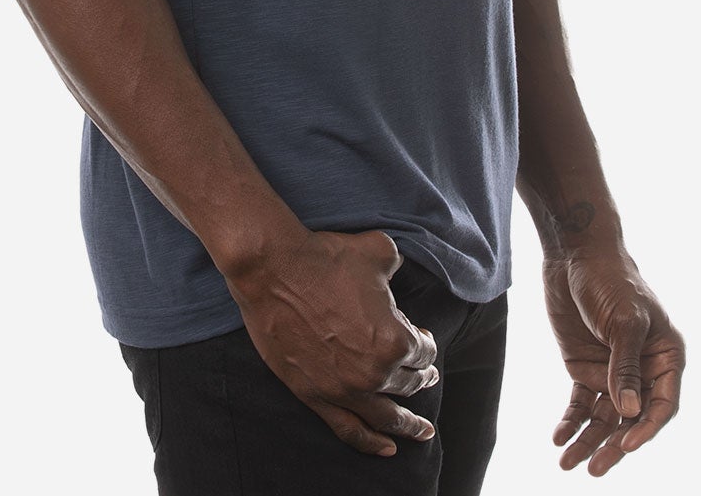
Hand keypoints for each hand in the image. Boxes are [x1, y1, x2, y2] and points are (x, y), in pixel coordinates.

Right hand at [225, 227, 440, 456]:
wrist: (274, 270)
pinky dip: (371, 443)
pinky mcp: (316, 396)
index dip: (427, 343)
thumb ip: (396, 262)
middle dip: (421, 378)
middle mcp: (375, 372)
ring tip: (420, 429)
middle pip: (408, 383)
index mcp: (394, 339)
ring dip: (407, 424)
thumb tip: (399, 265)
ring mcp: (345, 389)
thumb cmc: (325, 257)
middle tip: (426, 376)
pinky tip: (388, 449)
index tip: (423, 337)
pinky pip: (350, 431)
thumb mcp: (377, 250)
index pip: (423, 351)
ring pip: (386, 417)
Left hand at [541, 244, 684, 474]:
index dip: (646, 428)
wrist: (574, 254)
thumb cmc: (611, 279)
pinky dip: (571, 422)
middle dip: (613, 445)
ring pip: (605, 418)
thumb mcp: (624, 320)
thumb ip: (626, 365)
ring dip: (588, 441)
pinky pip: (581, 404)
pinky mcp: (586, 368)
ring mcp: (613, 372)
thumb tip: (629, 411)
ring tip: (567, 464)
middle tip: (594, 469)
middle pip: (631, 419)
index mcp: (665, 356)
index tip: (626, 445)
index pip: (662, 404)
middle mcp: (642, 370)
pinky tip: (558, 438)